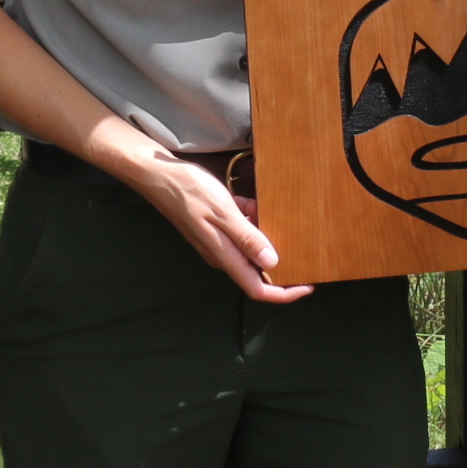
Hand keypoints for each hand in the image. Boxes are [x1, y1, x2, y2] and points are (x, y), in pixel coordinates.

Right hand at [126, 147, 311, 302]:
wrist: (159, 175)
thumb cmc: (190, 191)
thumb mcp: (223, 212)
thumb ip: (247, 238)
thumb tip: (273, 263)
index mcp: (225, 255)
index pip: (258, 289)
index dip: (284, 293)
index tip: (307, 285)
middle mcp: (222, 254)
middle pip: (257, 272)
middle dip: (282, 265)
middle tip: (306, 251)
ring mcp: (217, 241)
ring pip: (250, 249)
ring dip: (266, 236)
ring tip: (284, 219)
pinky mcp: (214, 227)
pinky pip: (240, 230)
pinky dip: (252, 220)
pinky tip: (256, 204)